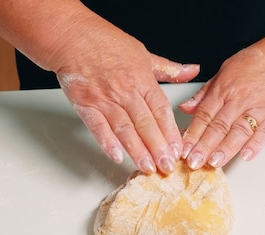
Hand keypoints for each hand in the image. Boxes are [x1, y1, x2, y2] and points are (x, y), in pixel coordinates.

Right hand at [50, 18, 198, 173]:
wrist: (71, 36)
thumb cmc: (105, 43)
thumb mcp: (144, 54)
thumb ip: (168, 69)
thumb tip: (193, 70)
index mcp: (142, 79)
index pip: (161, 110)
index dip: (171, 131)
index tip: (178, 149)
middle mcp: (125, 91)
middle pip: (146, 124)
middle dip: (158, 148)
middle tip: (167, 166)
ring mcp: (105, 99)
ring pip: (125, 129)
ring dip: (138, 151)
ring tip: (148, 167)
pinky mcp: (85, 105)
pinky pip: (98, 127)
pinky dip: (107, 142)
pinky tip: (117, 156)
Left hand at [178, 35, 264, 169]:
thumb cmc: (257, 61)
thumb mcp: (225, 70)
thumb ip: (205, 93)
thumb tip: (186, 108)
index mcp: (224, 89)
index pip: (204, 115)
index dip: (192, 134)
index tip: (184, 150)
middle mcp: (239, 99)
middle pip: (218, 126)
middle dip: (204, 147)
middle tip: (194, 162)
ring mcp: (259, 107)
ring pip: (239, 131)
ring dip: (225, 148)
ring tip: (214, 163)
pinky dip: (256, 144)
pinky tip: (246, 155)